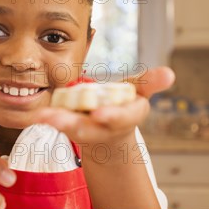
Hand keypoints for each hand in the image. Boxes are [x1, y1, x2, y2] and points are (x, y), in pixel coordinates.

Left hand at [33, 67, 174, 145]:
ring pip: (74, 129)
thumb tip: (170, 74)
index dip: (112, 117)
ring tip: (45, 117)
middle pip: (94, 128)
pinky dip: (50, 120)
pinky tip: (38, 115)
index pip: (123, 118)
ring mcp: (89, 131)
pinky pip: (61, 124)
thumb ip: (151, 83)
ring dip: (60, 124)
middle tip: (61, 120)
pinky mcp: (72, 129)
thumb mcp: (140, 93)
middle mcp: (108, 128)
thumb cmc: (126, 106)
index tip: (100, 114)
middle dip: (78, 125)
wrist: (111, 133)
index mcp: (128, 118)